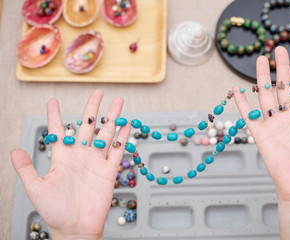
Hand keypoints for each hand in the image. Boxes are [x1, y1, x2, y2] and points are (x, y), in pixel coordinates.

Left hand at [11, 90, 130, 239]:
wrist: (76, 227)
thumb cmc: (55, 211)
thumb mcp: (35, 189)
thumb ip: (25, 169)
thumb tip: (14, 150)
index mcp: (61, 157)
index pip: (57, 130)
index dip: (54, 115)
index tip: (53, 101)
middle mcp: (80, 155)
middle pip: (87, 125)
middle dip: (92, 108)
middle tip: (98, 92)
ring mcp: (96, 161)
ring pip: (105, 133)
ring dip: (112, 117)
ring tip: (117, 102)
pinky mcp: (109, 170)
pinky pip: (118, 149)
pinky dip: (123, 136)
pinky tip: (127, 125)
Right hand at [233, 47, 289, 239]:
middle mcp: (288, 117)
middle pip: (283, 87)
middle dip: (282, 68)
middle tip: (279, 50)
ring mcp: (273, 124)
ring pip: (266, 96)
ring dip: (262, 78)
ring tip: (261, 60)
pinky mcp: (260, 133)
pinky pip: (248, 115)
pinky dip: (241, 103)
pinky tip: (236, 90)